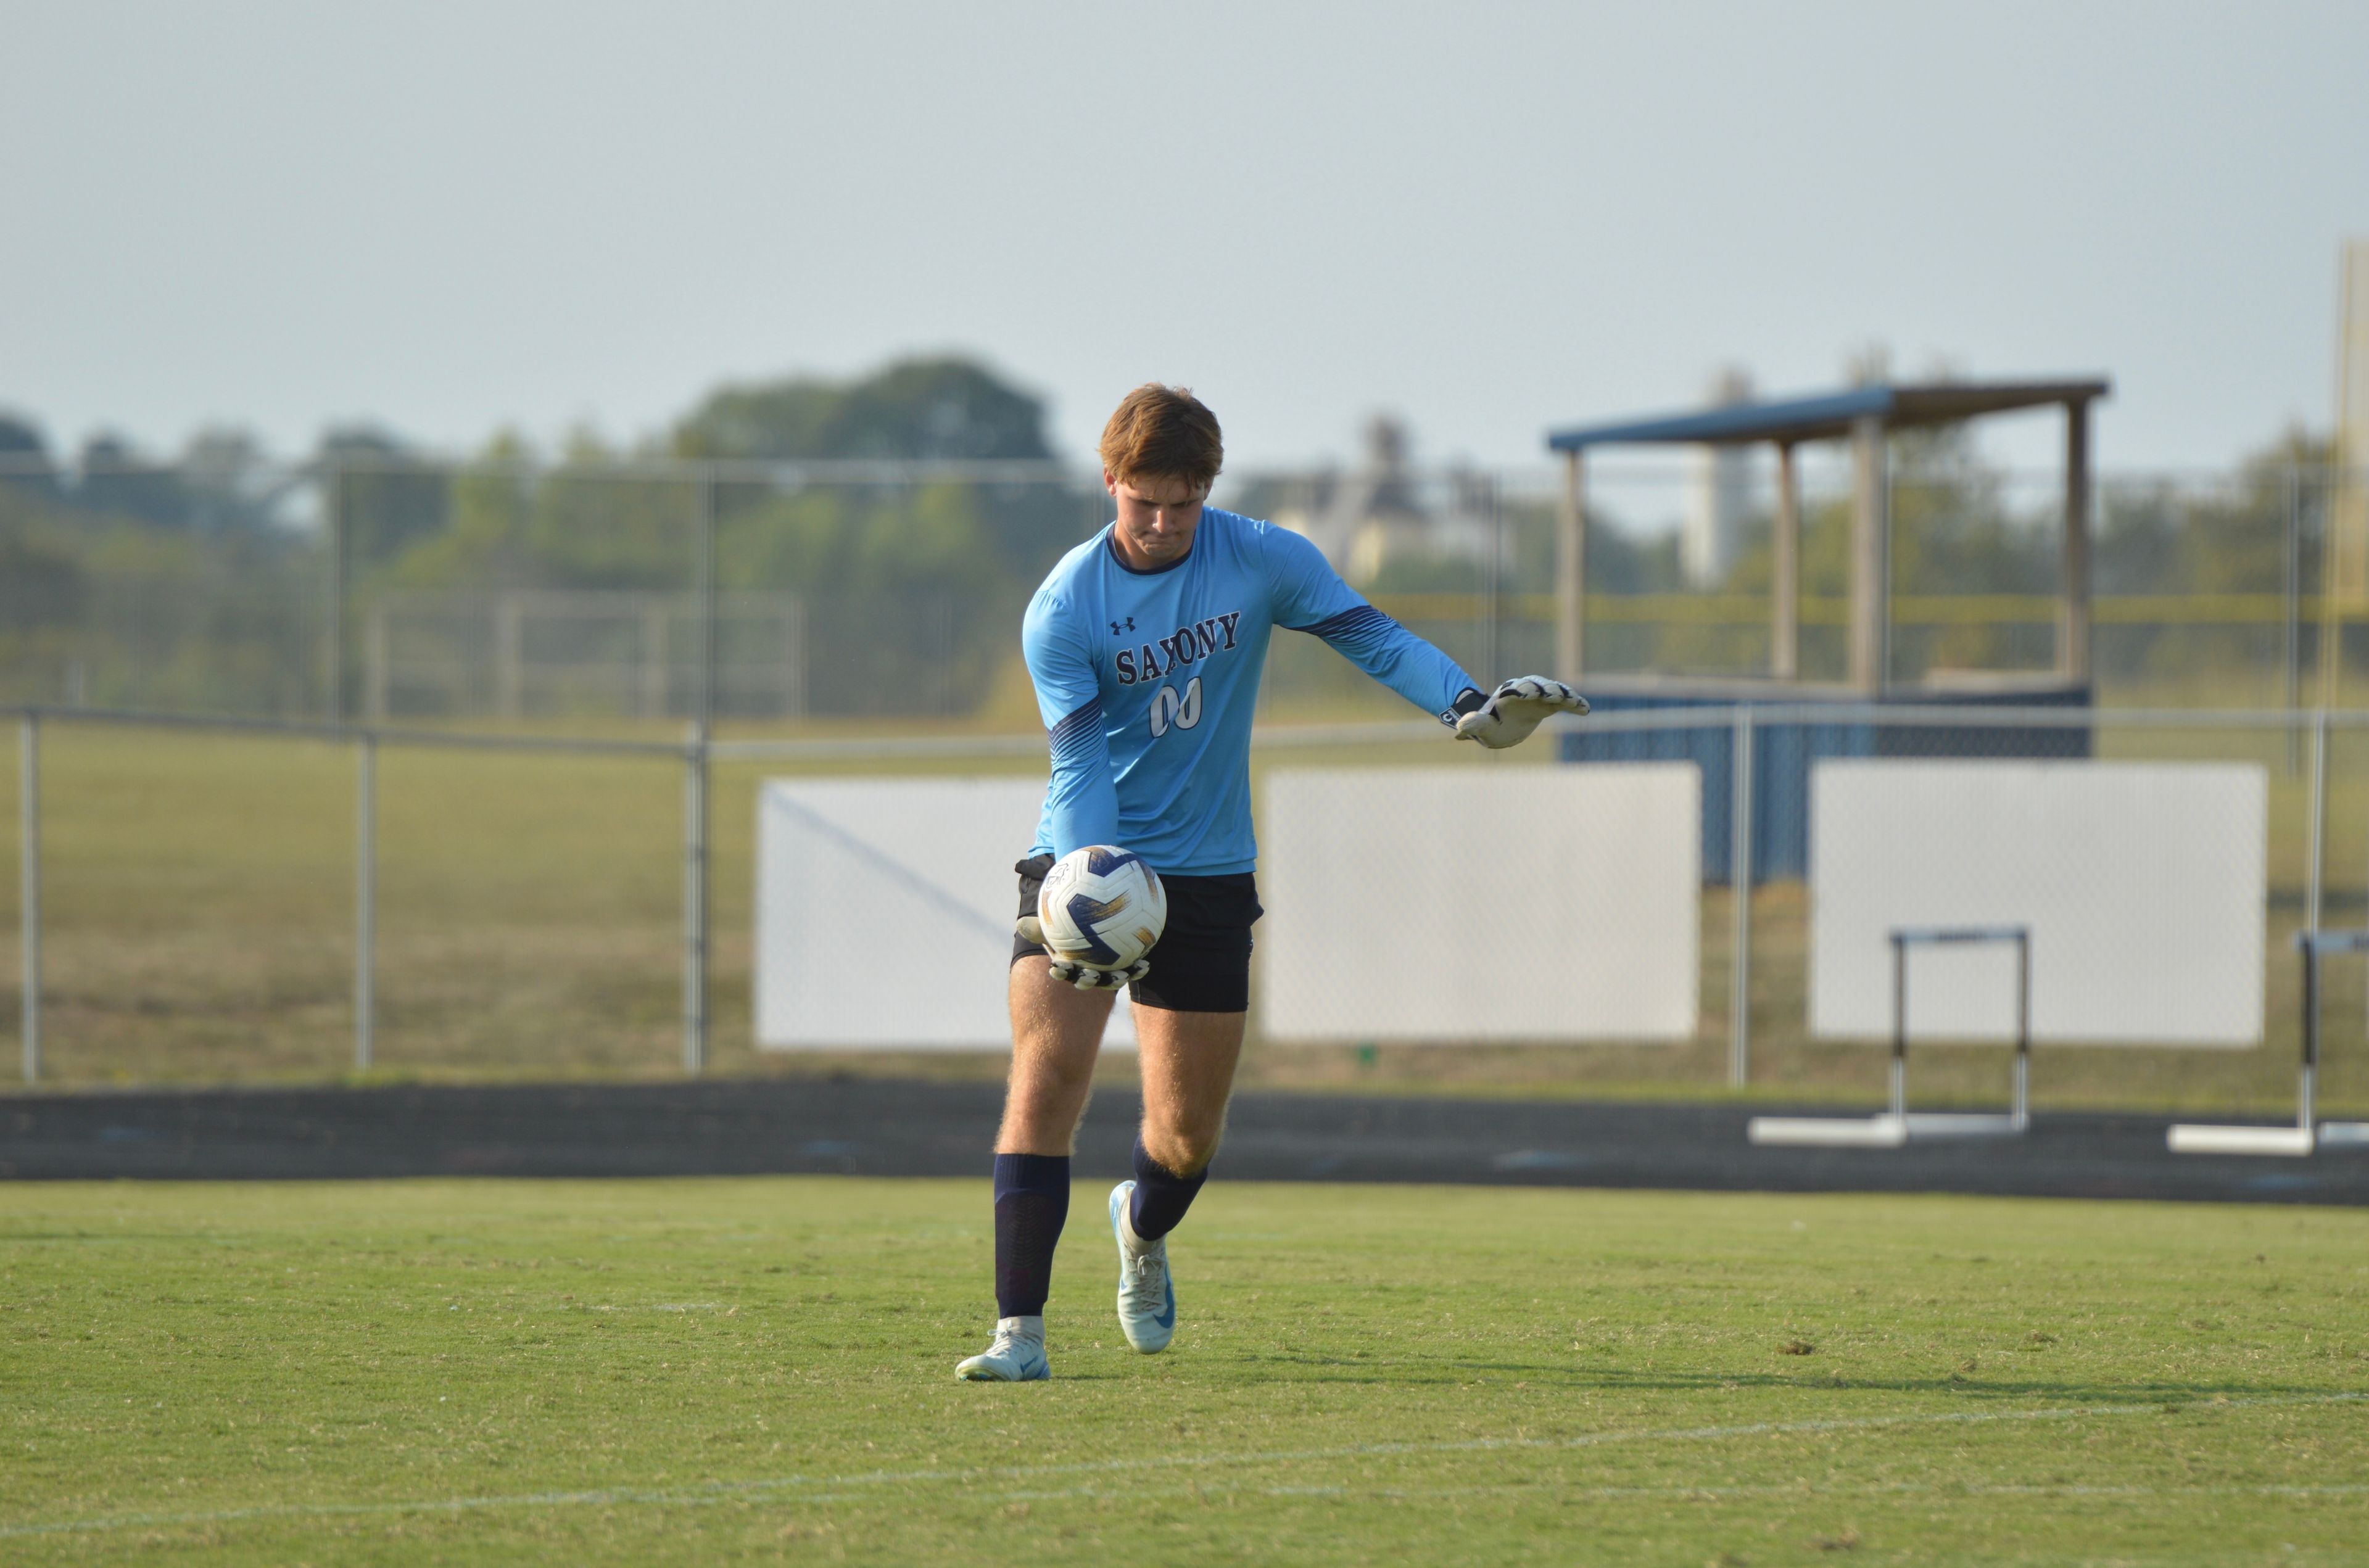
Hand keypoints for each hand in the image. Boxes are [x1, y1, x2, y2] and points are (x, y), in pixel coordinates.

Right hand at [1017, 912, 1149, 991]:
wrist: (1091, 926)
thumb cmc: (1066, 925)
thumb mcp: (1053, 924)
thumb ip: (1039, 925)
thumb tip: (1019, 923)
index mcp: (1067, 964)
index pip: (1061, 970)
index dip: (1061, 972)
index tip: (1058, 967)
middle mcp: (1084, 972)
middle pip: (1084, 980)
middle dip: (1087, 981)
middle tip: (1090, 976)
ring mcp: (1103, 973)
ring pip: (1108, 980)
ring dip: (1115, 980)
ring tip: (1125, 975)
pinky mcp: (1120, 969)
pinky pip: (1128, 969)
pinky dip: (1136, 969)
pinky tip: (1145, 964)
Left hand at [1452, 676, 1588, 748]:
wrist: (1500, 723)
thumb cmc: (1488, 725)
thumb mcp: (1480, 727)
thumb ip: (1472, 725)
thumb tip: (1459, 728)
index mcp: (1507, 694)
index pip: (1516, 688)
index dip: (1523, 690)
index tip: (1529, 693)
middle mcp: (1525, 690)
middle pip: (1538, 685)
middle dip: (1546, 689)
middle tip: (1554, 695)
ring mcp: (1539, 696)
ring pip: (1553, 691)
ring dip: (1563, 694)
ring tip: (1574, 701)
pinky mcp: (1550, 704)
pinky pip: (1564, 702)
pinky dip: (1574, 704)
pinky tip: (1585, 710)